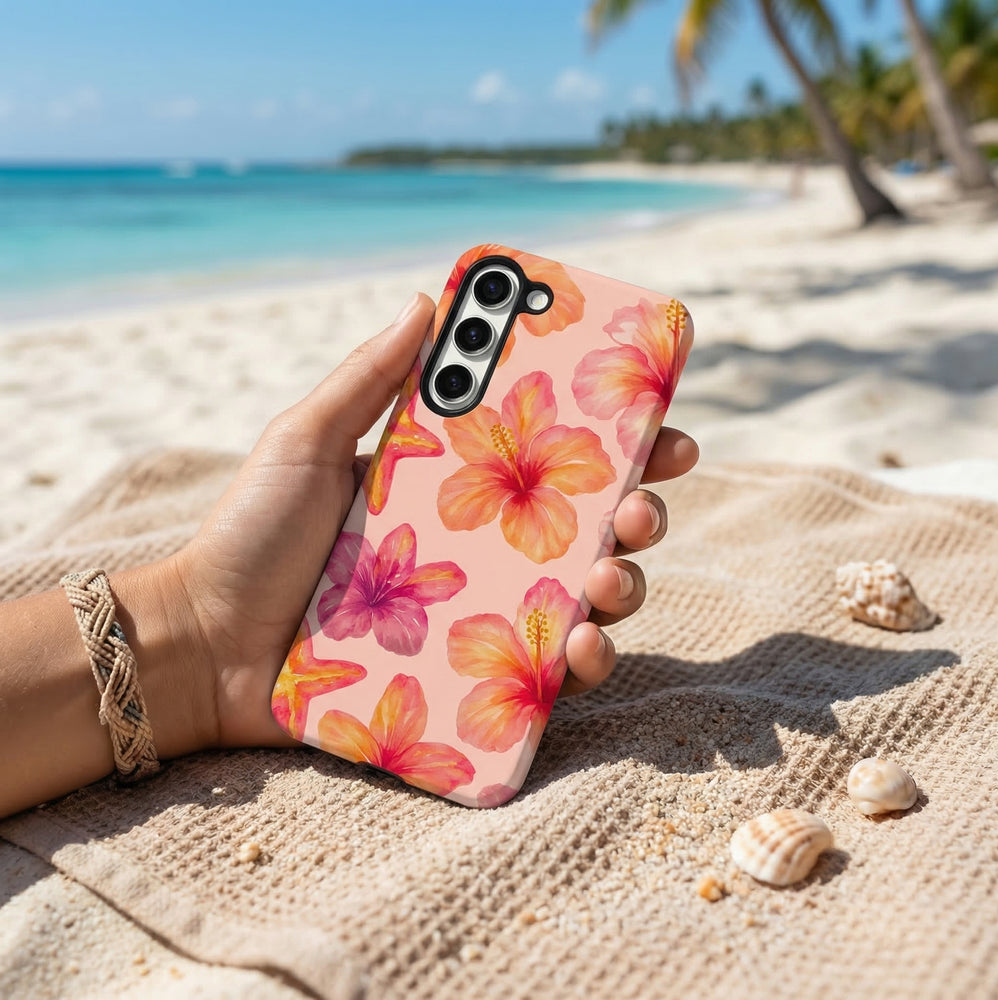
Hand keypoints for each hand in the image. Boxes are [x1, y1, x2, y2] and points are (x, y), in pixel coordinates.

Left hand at [171, 293, 697, 747]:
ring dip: (623, 586)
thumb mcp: (306, 441)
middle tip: (641, 503)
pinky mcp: (468, 682)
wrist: (202, 643)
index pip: (550, 459)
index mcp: (454, 490)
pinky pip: (546, 677)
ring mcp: (480, 618)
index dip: (613, 439)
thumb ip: (367, 377)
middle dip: (637, 511)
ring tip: (609, 579)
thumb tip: (429, 299)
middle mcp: (481, 552)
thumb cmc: (251, 535)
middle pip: (588, 529)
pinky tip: (580, 648)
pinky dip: (581, 664)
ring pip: (584, 602)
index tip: (656, 418)